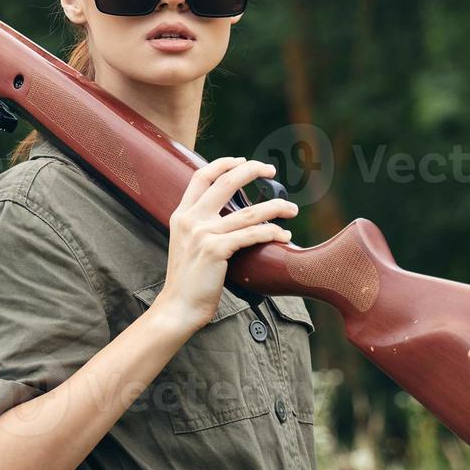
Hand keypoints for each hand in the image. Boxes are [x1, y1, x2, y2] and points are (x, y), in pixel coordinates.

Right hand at [150, 157, 298, 336]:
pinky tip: (284, 235)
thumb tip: (227, 217)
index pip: (201, 176)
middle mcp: (191, 220)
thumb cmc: (188, 281)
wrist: (178, 307)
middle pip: (226, 182)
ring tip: (291, 209)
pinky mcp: (216, 250)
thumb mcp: (186, 245)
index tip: (243, 161)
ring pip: (249, 212)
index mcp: (181, 215)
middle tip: (271, 170)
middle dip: (252, 170)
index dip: (224, 164)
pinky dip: (272, 232)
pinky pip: (252, 234)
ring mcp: (203, 234)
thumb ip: (200, 227)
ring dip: (276, 207)